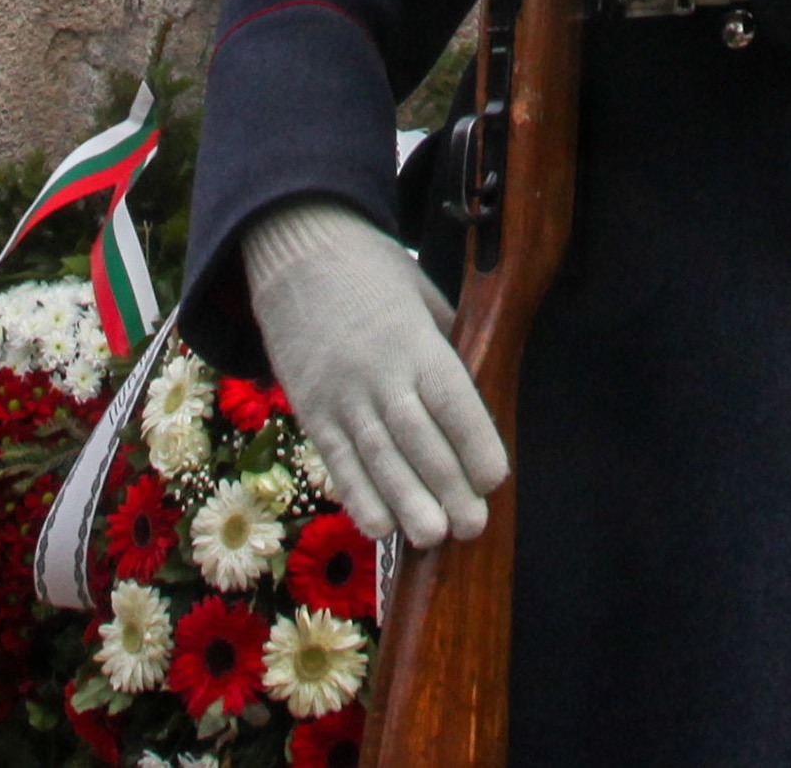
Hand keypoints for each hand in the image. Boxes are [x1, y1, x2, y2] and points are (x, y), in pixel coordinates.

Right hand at [242, 201, 507, 550]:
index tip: (494, 479)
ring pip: (377, 458)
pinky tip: (379, 527)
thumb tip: (485, 388)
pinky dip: (357, 496)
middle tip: (473, 526)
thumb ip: (449, 342)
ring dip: (407, 503)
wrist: (295, 253)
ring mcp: (340, 394)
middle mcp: (377, 372)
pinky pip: (336, 459)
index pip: (451, 400)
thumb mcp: (422, 293)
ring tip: (433, 537)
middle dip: (449, 488)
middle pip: (417, 439)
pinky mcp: (312, 409)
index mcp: (413, 340)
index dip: (475, 443)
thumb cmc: (372, 272)